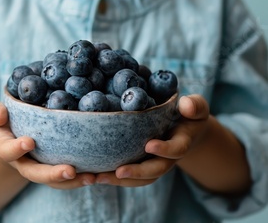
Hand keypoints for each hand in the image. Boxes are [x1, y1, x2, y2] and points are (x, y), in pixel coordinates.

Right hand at [0, 102, 95, 188]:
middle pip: (36, 174)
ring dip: (73, 182)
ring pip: (55, 181)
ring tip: (92, 177)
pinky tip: (99, 174)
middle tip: (70, 171)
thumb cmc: (2, 122)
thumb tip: (0, 114)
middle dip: (53, 174)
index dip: (17, 148)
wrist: (11, 136)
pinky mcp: (55, 169)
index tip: (29, 141)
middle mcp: (23, 164)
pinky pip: (68, 178)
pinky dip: (83, 178)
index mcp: (7, 149)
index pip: (9, 151)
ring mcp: (40, 169)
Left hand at [95, 94, 210, 186]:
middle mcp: (168, 159)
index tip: (149, 145)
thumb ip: (194, 106)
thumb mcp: (196, 107)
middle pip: (155, 171)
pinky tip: (92, 175)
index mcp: (181, 143)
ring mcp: (153, 164)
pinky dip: (111, 177)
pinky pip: (128, 175)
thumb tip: (186, 106)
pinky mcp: (140, 164)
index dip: (165, 149)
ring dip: (118, 180)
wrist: (185, 129)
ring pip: (139, 178)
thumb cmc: (188, 114)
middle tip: (119, 172)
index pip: (177, 149)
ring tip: (97, 178)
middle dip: (137, 173)